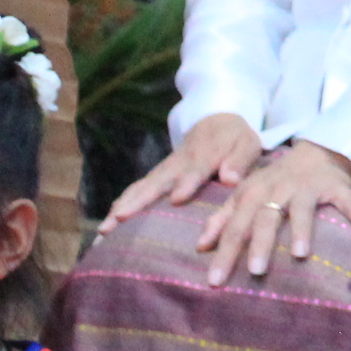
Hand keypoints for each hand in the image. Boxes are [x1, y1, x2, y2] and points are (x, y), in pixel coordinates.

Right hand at [104, 113, 262, 233]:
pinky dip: (120, 206)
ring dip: (121, 207)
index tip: (178, 198)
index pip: (196, 169)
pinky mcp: (155, 177)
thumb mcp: (246, 144)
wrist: (215, 121)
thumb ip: (239, 161)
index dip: (187, 182)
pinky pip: (135, 191)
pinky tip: (106, 226)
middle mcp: (178, 164)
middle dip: (138, 200)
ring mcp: (163, 170)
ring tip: (105, 229)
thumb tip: (230, 178)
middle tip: (120, 218)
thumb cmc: (234, 138)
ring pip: (139, 188)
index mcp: (205, 155)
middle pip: (156, 182)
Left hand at [193, 139, 350, 284]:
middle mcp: (279, 189)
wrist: (314, 151)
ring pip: (303, 210)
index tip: (214, 281)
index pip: (235, 225)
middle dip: (260, 243)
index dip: (224, 251)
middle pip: (267, 218)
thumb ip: (223, 218)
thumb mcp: (245, 195)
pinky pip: (348, 201)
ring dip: (302, 230)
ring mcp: (309, 187)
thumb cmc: (274, 182)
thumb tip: (200, 245)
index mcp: (253, 193)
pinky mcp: (336, 185)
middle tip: (256, 271)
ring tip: (299, 254)